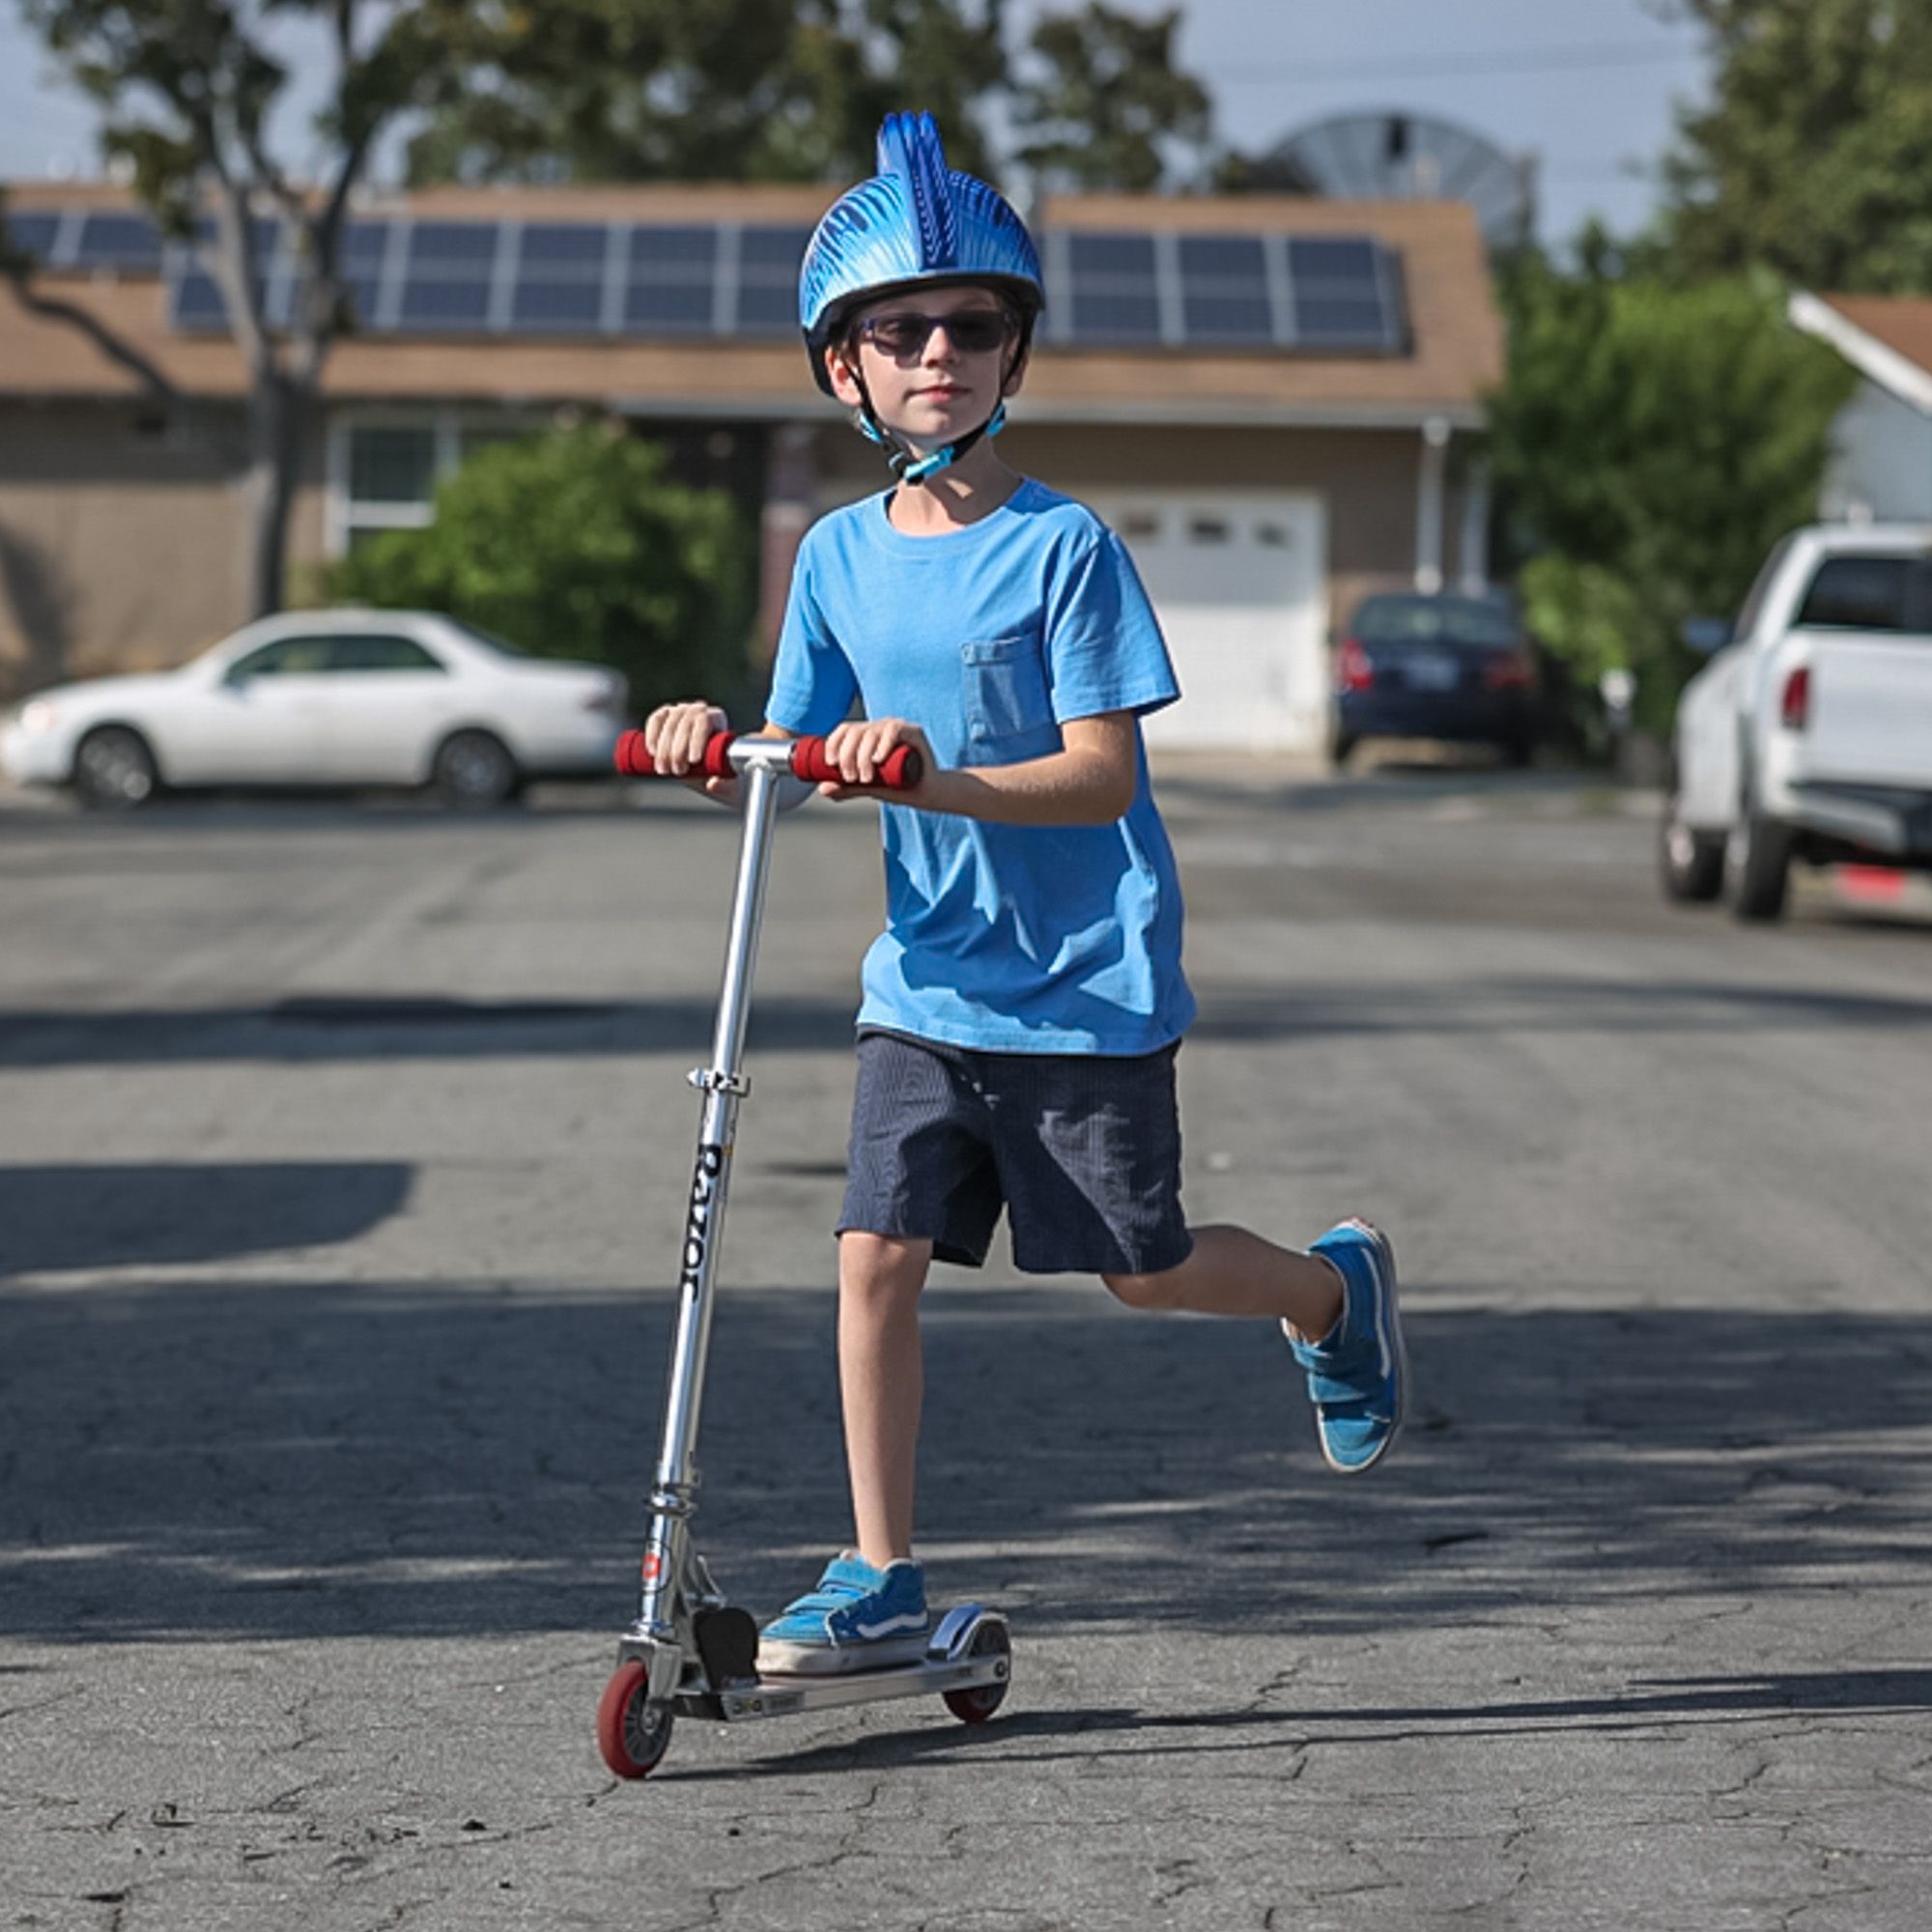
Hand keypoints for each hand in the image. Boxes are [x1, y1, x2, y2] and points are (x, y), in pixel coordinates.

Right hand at [643, 701, 732, 798]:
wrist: (708, 768)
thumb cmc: (721, 774)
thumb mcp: (729, 783)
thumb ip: (726, 786)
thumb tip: (712, 783)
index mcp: (717, 718)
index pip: (705, 722)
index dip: (697, 740)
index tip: (693, 761)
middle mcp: (698, 710)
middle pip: (685, 723)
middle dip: (678, 749)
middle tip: (678, 772)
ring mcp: (680, 711)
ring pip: (669, 724)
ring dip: (664, 748)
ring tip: (664, 770)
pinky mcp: (665, 716)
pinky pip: (656, 719)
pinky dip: (652, 734)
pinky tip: (652, 751)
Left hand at [818, 718, 932, 799]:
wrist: (927, 793)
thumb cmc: (898, 787)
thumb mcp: (869, 787)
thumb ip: (847, 788)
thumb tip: (822, 789)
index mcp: (868, 735)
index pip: (845, 730)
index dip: (833, 743)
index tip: (830, 763)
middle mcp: (880, 728)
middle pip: (855, 731)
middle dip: (847, 755)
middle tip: (850, 778)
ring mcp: (897, 728)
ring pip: (872, 732)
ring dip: (863, 756)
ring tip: (865, 777)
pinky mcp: (914, 732)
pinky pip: (894, 730)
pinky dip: (883, 744)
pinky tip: (878, 759)